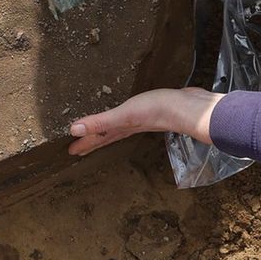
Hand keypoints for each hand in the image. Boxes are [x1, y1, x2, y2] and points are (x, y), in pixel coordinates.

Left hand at [68, 87, 221, 156]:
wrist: (189, 107)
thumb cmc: (157, 110)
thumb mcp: (124, 115)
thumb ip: (100, 122)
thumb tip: (74, 130)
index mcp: (122, 128)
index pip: (99, 138)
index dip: (85, 144)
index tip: (71, 152)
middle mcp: (131, 126)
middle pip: (108, 135)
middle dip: (94, 141)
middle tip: (80, 146)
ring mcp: (142, 119)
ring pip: (119, 128)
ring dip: (109, 131)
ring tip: (102, 132)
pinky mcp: (152, 109)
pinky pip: (132, 117)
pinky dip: (126, 119)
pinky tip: (133, 115)